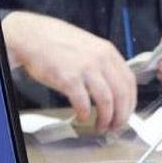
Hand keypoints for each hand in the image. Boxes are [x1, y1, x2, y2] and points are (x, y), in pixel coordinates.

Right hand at [1, 11, 134, 134]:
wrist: (31, 36)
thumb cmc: (56, 42)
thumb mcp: (88, 47)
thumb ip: (102, 65)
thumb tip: (113, 91)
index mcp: (108, 52)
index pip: (130, 81)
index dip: (130, 102)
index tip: (126, 114)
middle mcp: (100, 59)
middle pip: (122, 94)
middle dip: (121, 116)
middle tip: (115, 127)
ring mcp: (85, 69)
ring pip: (107, 102)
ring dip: (106, 119)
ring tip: (100, 127)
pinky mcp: (68, 79)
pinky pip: (84, 103)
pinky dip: (85, 114)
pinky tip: (82, 117)